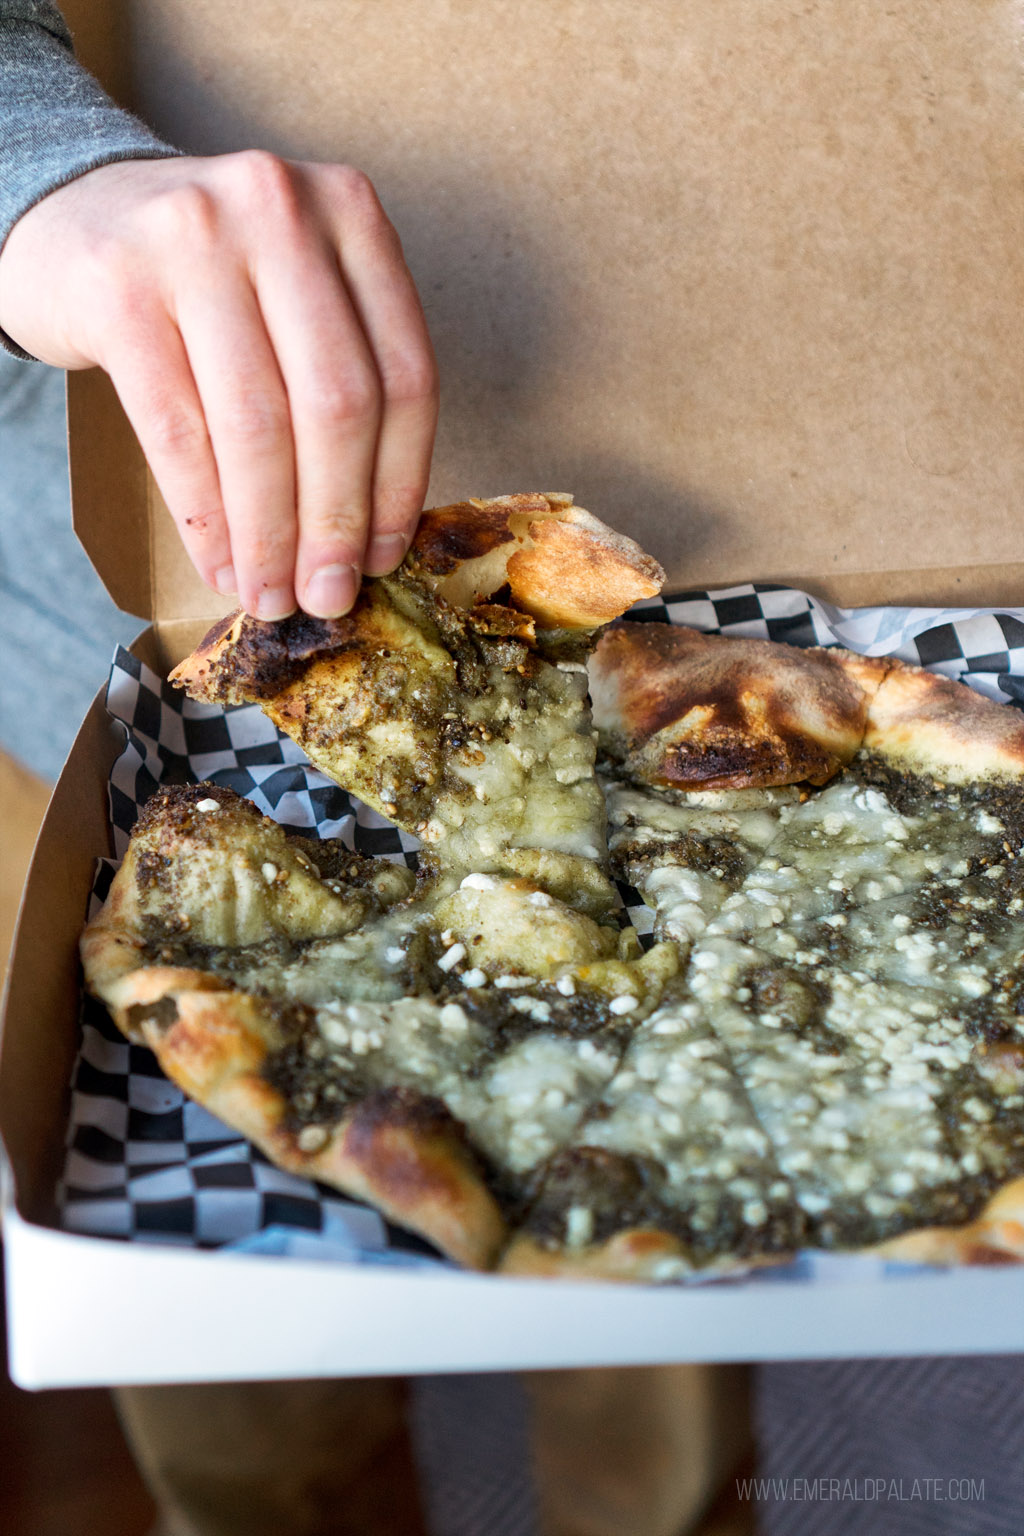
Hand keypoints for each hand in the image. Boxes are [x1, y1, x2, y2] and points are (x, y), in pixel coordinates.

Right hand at [0, 153, 438, 617]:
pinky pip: (178, 433)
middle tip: (325, 595)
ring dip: (267, 534)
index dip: (398, 485)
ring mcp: (194, 242)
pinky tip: (218, 561)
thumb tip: (369, 537)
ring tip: (267, 593)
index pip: (405, 375)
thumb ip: (343, 377)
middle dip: (333, 522)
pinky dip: (204, 516)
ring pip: (257, 426)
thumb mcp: (294, 293)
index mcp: (351, 213)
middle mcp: (280, 212)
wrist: (72, 218)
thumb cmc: (206, 280)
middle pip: (337, 405)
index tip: (382, 558)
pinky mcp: (118, 291)